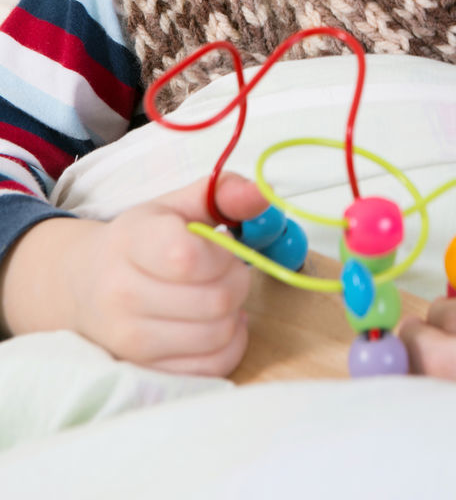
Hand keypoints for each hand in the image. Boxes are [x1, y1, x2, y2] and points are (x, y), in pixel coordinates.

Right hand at [0, 173, 266, 375]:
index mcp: (131, 242)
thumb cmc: (140, 241)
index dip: (223, 252)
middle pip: (215, 299)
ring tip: (219, 294)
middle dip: (237, 279)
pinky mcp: (144, 370)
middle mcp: (123, 294)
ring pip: (217, 334)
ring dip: (234, 312)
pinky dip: (229, 344)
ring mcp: (130, 340)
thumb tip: (263, 194)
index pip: (189, 257)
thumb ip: (222, 193)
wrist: (84, 284)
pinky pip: (211, 367)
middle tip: (227, 269)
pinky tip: (218, 323)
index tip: (221, 243)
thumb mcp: (175, 206)